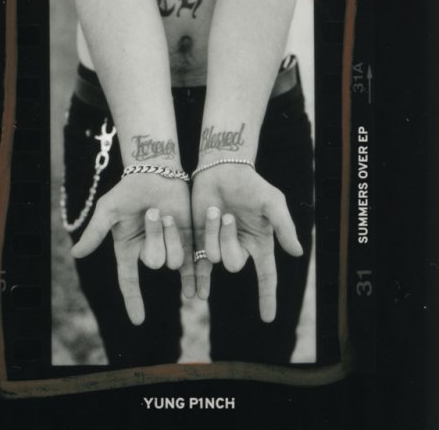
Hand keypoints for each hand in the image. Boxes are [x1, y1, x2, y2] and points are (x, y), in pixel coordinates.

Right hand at [71, 174, 193, 324]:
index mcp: (129, 249)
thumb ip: (95, 232)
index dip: (133, 300)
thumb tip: (75, 254)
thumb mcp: (108, 210)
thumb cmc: (129, 190)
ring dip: (172, 235)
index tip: (138, 320)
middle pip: (155, 262)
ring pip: (176, 259)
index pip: (129, 280)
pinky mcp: (189, 239)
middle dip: (155, 236)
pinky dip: (197, 278)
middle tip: (153, 211)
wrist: (157, 173)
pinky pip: (194, 262)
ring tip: (168, 213)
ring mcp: (170, 246)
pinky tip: (201, 293)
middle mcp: (150, 252)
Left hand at [191, 164, 302, 321]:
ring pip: (213, 257)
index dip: (268, 297)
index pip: (267, 276)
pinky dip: (195, 279)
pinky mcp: (199, 240)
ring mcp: (218, 245)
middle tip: (228, 215)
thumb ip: (284, 227)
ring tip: (214, 210)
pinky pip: (196, 264)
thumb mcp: (272, 202)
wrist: (220, 170)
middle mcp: (239, 248)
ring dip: (212, 232)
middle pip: (234, 264)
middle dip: (230, 240)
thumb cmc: (250, 185)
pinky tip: (191, 294)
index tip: (268, 318)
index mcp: (259, 243)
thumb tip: (297, 253)